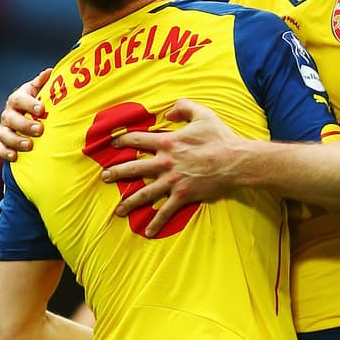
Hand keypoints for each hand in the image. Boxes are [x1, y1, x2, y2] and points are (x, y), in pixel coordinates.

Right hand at [0, 71, 50, 162]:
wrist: (25, 118)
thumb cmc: (34, 104)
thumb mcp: (38, 92)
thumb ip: (42, 83)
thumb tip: (49, 72)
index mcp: (17, 100)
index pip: (19, 99)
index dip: (29, 104)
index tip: (42, 109)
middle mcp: (8, 114)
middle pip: (11, 119)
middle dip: (25, 125)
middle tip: (40, 130)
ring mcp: (4, 129)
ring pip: (5, 135)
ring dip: (16, 140)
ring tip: (29, 145)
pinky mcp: (3, 143)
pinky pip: (0, 148)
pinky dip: (6, 153)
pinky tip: (15, 157)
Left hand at [100, 100, 243, 237]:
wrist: (235, 161)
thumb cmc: (220, 137)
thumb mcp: (202, 113)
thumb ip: (183, 107)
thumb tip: (167, 111)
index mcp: (167, 141)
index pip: (137, 139)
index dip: (122, 140)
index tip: (112, 145)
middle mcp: (165, 162)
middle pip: (133, 167)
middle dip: (116, 173)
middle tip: (104, 177)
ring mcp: (172, 181)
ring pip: (144, 193)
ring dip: (129, 202)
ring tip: (117, 210)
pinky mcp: (183, 195)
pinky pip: (166, 211)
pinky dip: (156, 223)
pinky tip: (147, 232)